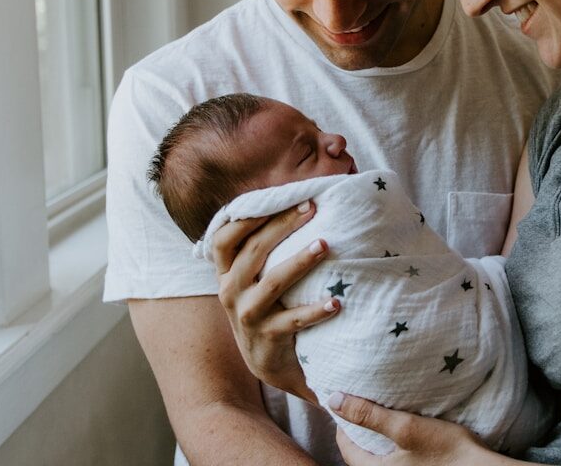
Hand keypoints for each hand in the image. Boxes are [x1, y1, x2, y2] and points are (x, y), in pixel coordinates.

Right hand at [212, 201, 339, 402]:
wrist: (267, 361)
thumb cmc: (266, 305)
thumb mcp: (253, 278)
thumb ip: (262, 248)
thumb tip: (298, 202)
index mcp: (227, 272)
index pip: (225, 239)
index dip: (247, 218)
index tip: (279, 199)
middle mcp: (231, 292)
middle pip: (254, 251)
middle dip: (283, 226)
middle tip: (311, 208)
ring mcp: (248, 316)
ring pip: (273, 282)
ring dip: (300, 261)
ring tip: (324, 245)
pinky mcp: (268, 338)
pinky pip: (294, 320)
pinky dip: (316, 310)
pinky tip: (336, 301)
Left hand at [330, 393, 488, 465]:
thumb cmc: (446, 451)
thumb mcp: (406, 427)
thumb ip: (368, 414)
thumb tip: (334, 401)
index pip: (347, 450)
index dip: (343, 424)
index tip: (345, 403)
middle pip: (361, 457)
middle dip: (359, 433)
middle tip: (361, 408)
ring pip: (378, 461)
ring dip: (376, 441)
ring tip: (381, 418)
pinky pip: (395, 464)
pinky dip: (392, 449)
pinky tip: (403, 435)